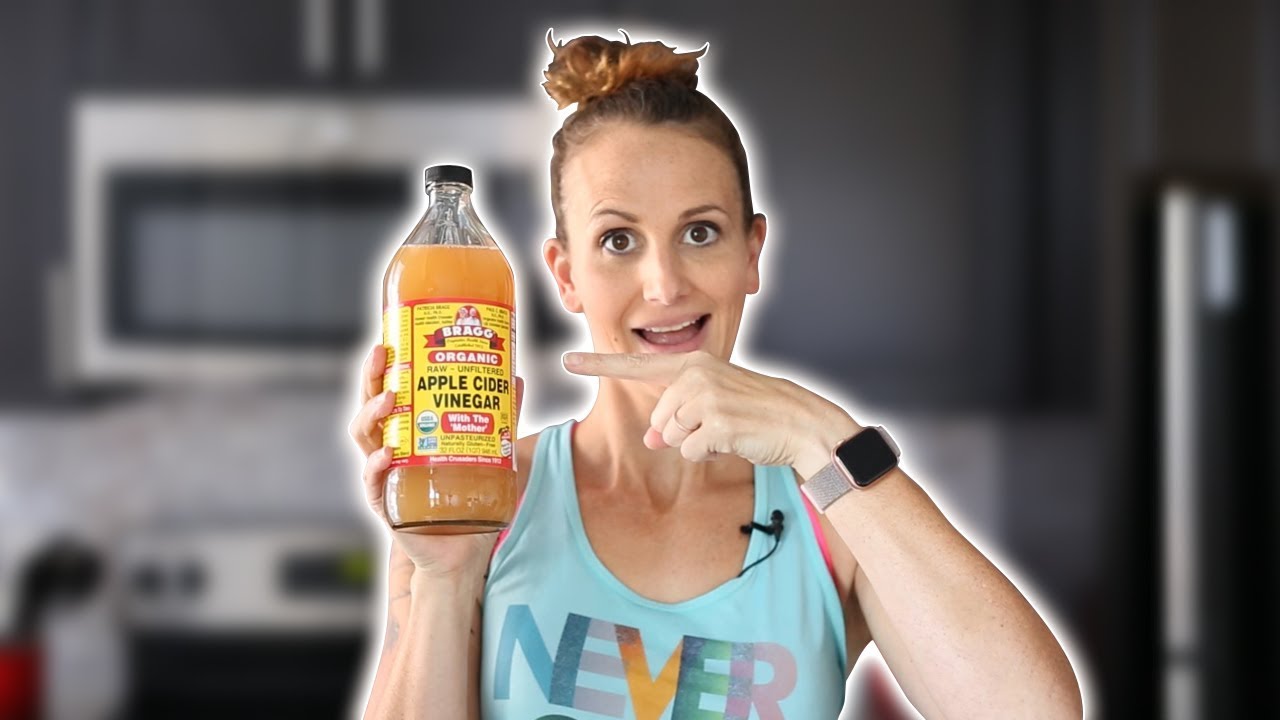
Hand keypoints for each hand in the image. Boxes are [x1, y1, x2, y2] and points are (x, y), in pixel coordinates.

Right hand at [349, 343, 524, 576]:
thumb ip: (500, 417)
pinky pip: (374, 483)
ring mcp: (385, 477)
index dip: (382, 368)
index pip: (387, 393)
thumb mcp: (487, 450)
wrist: (463, 550)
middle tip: (382, 356)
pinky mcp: (388, 505)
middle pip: (370, 409)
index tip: (387, 340)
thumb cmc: (468, 497)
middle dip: (372, 380)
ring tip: (391, 399)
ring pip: (365, 440)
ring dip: (372, 415)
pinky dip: (377, 466)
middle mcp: (391, 450)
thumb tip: (517, 378)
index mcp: (408, 433)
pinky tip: (386, 455)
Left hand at [562, 350, 859, 477]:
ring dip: (696, 443)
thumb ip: (677, 417)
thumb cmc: (757, 413)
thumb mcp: (713, 407)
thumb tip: (652, 440)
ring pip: (672, 436)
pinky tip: (733, 441)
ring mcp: (705, 397)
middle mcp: (695, 374)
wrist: (799, 422)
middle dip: (680, 433)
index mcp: (693, 364)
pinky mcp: (715, 421)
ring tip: (727, 430)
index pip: (637, 366)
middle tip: (717, 426)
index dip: (598, 365)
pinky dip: (709, 454)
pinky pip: (691, 451)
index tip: (566, 359)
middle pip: (659, 419)